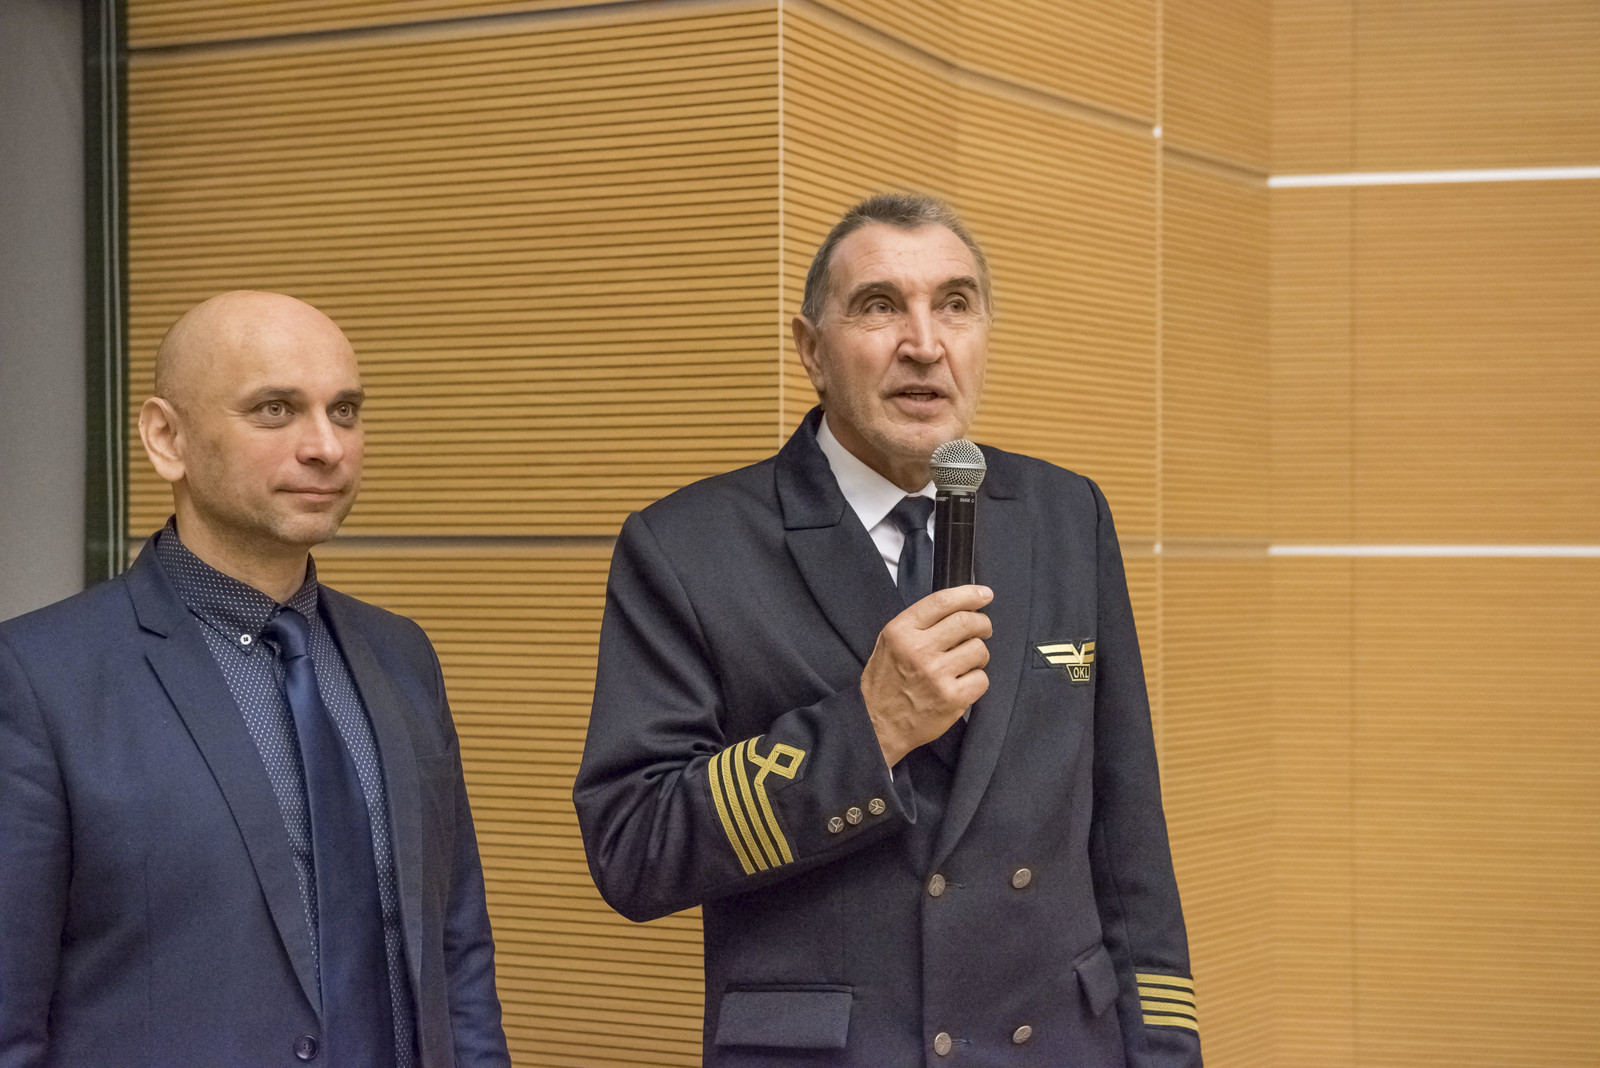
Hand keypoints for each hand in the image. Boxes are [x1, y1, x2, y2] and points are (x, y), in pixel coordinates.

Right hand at [861, 584, 993, 767]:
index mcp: (901, 631)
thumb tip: (959, 606)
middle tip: (983, 629)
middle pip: (967, 622)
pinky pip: (981, 679)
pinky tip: (962, 683)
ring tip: (966, 662)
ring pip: (979, 649)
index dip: (969, 594)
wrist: (877, 724)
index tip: (984, 594)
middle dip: (982, 623)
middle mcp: (918, 650)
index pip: (942, 602)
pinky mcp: (951, 698)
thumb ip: (919, 623)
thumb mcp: (889, 642)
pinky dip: (976, 680)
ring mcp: (936, 675)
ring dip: (978, 654)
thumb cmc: (885, 682)